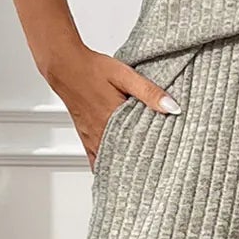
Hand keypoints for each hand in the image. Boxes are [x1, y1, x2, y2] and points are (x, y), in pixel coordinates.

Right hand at [42, 41, 181, 163]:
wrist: (65, 66)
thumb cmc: (93, 69)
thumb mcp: (125, 76)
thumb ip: (149, 93)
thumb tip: (173, 108)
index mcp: (113, 121)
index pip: (138, 149)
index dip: (152, 158)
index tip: (164, 163)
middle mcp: (100, 133)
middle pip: (124, 159)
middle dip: (140, 165)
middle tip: (155, 172)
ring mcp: (91, 137)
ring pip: (109, 162)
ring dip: (123, 166)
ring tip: (138, 172)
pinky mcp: (85, 137)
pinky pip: (95, 158)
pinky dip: (106, 165)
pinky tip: (114, 169)